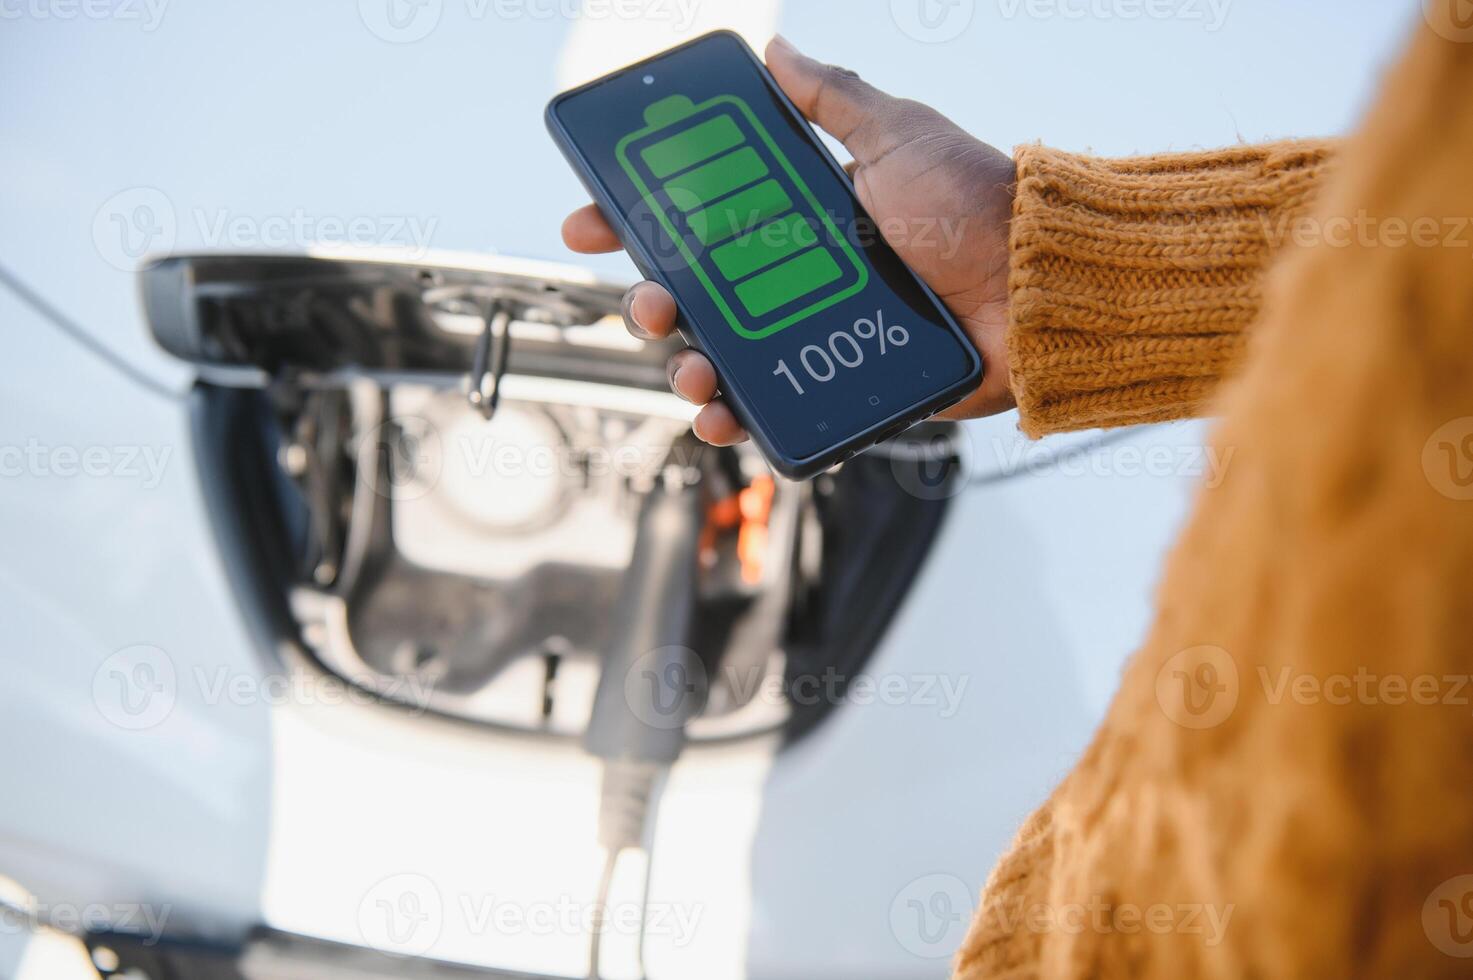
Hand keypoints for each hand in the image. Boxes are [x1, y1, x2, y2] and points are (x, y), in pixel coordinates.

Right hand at [561, 35, 1015, 445]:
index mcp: (800, 216)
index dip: (638, 222)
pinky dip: (738, 419)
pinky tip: (722, 413)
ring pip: (724, 359)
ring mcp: (817, 337)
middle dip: (653, 302)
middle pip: (697, 297)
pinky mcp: (843, 387)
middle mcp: (800, 278)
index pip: (699, 218)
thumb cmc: (975, 203)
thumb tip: (775, 47)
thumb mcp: (895, 134)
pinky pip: (775, 409)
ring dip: (687, 366)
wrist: (1040, 285)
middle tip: (651, 303)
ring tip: (692, 370)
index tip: (590, 223)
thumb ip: (831, 97)